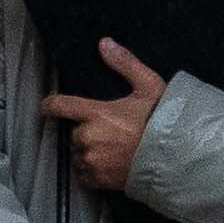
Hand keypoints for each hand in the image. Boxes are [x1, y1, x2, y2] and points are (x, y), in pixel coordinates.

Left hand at [38, 40, 168, 191]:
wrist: (177, 157)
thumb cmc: (162, 121)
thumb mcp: (148, 86)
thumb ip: (125, 64)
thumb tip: (105, 43)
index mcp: (96, 113)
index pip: (61, 106)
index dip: (51, 105)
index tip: (46, 106)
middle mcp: (89, 138)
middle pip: (74, 134)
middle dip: (86, 132)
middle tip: (108, 132)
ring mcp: (93, 160)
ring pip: (78, 155)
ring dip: (87, 152)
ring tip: (109, 150)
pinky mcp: (99, 179)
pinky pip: (83, 175)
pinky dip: (90, 170)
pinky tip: (107, 166)